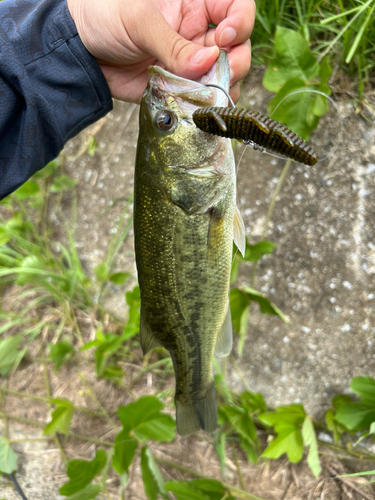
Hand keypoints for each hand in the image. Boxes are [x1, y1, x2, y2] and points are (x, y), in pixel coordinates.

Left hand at [67, 0, 254, 102]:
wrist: (81, 53)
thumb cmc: (104, 18)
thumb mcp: (139, 21)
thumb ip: (173, 44)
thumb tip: (208, 63)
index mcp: (194, 3)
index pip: (235, 7)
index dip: (240, 22)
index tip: (225, 37)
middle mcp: (197, 32)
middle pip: (238, 46)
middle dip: (235, 61)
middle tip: (219, 72)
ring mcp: (191, 62)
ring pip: (226, 75)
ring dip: (223, 86)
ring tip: (206, 92)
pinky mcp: (181, 87)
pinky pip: (204, 98)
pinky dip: (206, 105)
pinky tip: (198, 105)